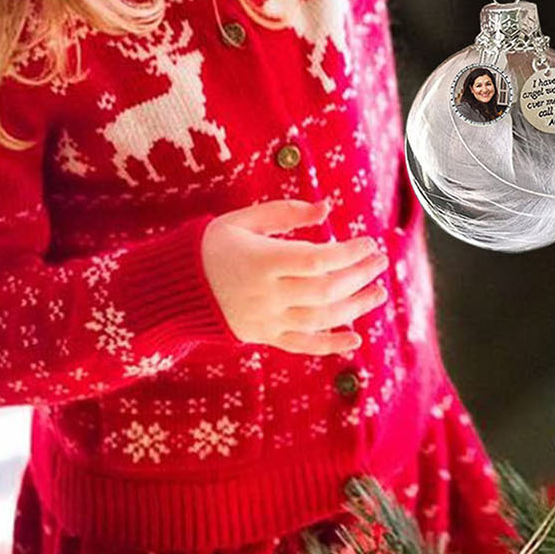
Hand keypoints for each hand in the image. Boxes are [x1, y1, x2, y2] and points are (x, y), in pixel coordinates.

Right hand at [200, 199, 387, 356]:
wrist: (173, 289)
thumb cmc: (212, 246)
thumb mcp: (243, 220)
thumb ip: (286, 213)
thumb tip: (327, 208)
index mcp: (262, 262)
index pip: (317, 260)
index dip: (348, 253)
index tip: (369, 242)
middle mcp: (267, 295)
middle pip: (325, 290)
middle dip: (359, 276)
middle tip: (381, 262)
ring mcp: (266, 320)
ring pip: (320, 318)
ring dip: (355, 307)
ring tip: (379, 292)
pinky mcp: (263, 336)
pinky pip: (302, 345)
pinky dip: (330, 344)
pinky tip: (355, 339)